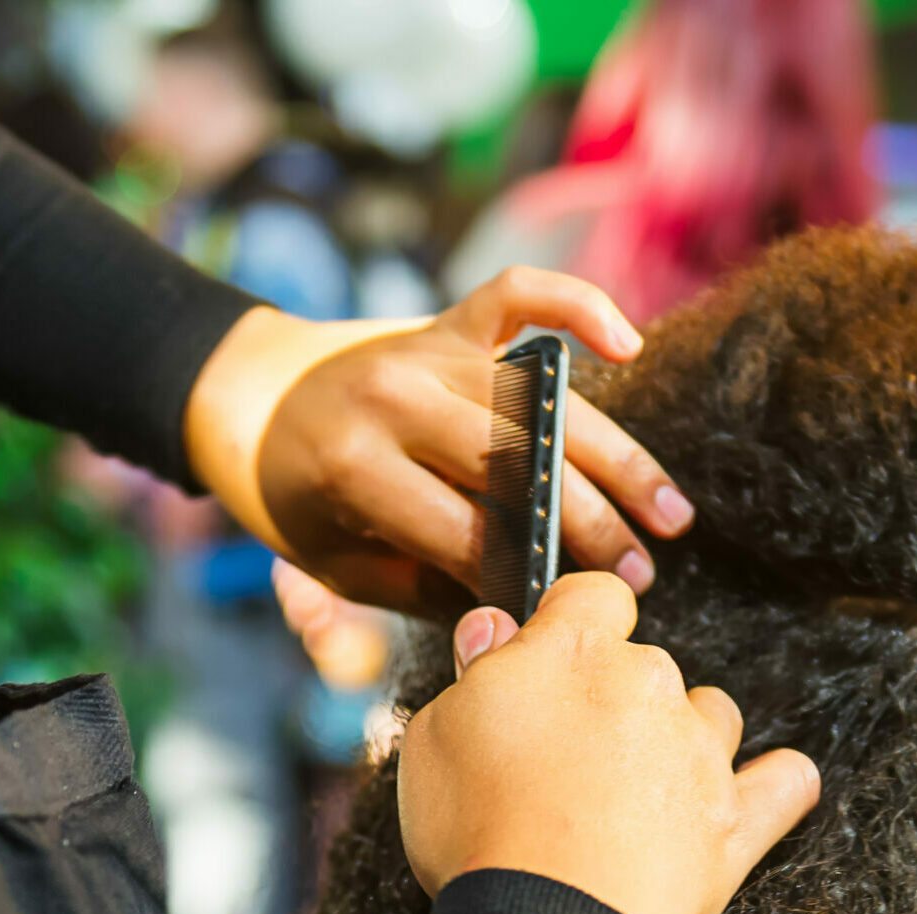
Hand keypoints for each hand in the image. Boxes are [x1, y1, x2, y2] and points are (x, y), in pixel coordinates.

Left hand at [182, 269, 696, 615]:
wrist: (247, 396)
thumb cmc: (297, 500)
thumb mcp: (336, 564)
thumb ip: (420, 588)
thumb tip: (513, 614)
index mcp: (356, 469)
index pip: (465, 531)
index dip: (523, 577)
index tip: (574, 611)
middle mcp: (395, 400)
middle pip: (518, 467)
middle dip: (588, 526)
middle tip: (642, 574)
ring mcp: (424, 352)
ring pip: (542, 404)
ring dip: (615, 458)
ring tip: (669, 512)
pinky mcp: (446, 321)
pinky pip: (521, 296)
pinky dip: (577, 306)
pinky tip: (626, 347)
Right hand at [397, 576, 819, 913]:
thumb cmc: (477, 831)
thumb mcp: (436, 737)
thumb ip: (475, 673)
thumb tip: (494, 629)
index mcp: (573, 654)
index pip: (593, 595)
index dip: (570, 621)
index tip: (548, 656)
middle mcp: (650, 687)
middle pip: (647, 664)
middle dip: (613, 699)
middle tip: (563, 760)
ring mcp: (701, 755)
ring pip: (711, 715)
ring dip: (683, 736)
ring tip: (636, 790)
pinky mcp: (735, 822)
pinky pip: (783, 783)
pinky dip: (774, 784)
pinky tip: (761, 791)